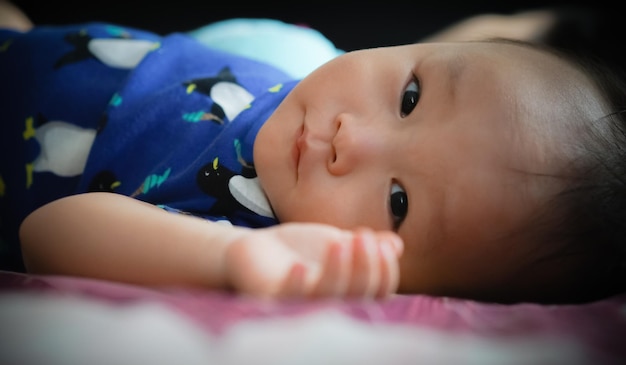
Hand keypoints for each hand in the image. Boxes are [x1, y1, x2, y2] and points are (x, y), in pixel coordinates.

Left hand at [225, 222, 402, 298]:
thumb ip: (366, 246)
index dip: (385, 272)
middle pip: (357, 297)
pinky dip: (296, 284)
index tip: (382, 244)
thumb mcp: (339, 242)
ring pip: (327, 298)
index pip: (378, 293)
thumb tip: (396, 244)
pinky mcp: (271, 301)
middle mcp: (328, 307)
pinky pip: (286, 299)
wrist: (259, 248)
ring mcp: (300, 306)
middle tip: (363, 237)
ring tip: (339, 242)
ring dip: (338, 271)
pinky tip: (301, 265)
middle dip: (366, 267)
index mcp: (349, 295)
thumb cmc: (302, 250)